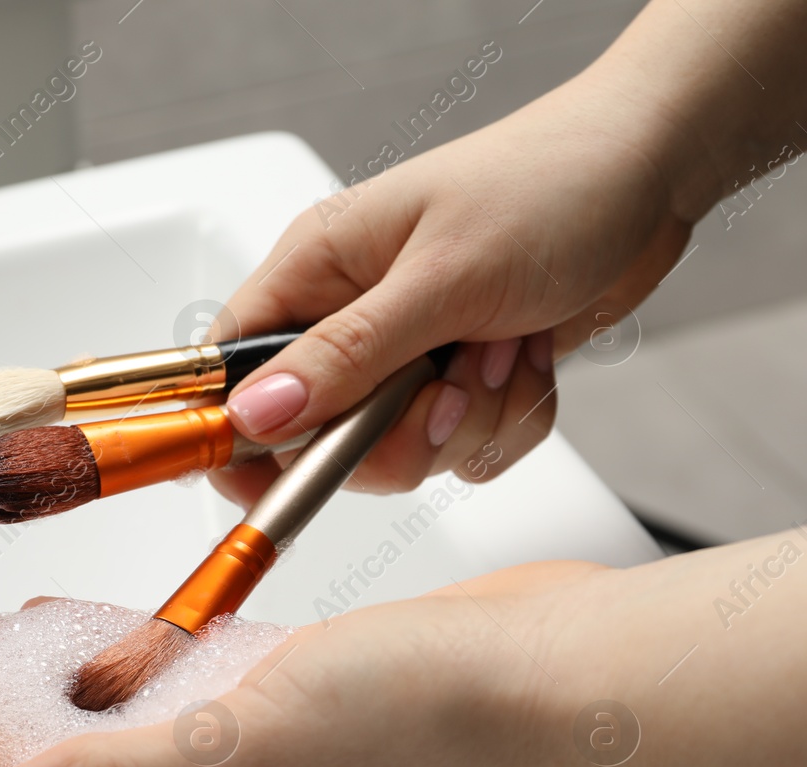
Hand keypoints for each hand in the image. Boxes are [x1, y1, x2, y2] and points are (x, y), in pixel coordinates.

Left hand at [0, 566, 620, 766]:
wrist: (561, 674)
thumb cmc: (438, 722)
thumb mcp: (256, 749)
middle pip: (47, 745)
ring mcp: (245, 743)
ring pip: (94, 702)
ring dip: (13, 663)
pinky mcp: (275, 689)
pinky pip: (158, 672)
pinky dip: (98, 646)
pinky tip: (51, 626)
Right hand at [210, 69, 692, 507]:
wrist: (649, 174)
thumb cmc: (547, 187)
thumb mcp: (441, 277)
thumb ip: (345, 355)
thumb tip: (255, 415)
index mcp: (314, 270)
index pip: (230, 368)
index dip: (237, 432)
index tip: (268, 479)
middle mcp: (348, 315)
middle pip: (318, 436)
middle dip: (398, 434)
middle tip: (446, 390)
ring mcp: (404, 352)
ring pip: (397, 452)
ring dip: (466, 420)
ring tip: (503, 351)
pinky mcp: (456, 379)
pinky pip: (458, 449)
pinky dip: (505, 422)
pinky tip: (528, 362)